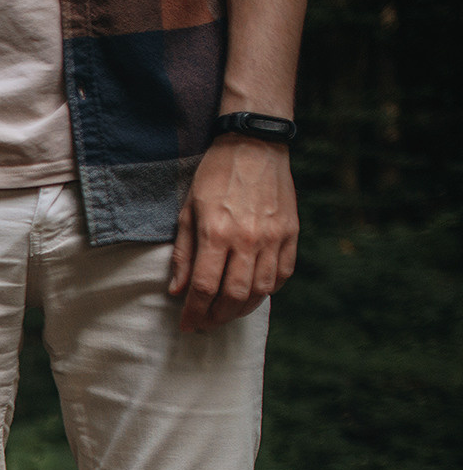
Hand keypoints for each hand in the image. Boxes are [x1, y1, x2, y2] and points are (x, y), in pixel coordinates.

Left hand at [169, 134, 297, 332]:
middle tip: (206, 323)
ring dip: (243, 309)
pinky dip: (268, 290)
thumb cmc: (215, 177)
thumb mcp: (187, 212)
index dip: (194, 313)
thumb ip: (184, 255)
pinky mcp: (291, 232)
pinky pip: (284, 273)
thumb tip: (178, 292)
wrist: (254, 144)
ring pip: (261, 290)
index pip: (204, 288)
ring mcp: (274, 237)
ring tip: (227, 313)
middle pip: (235, 296)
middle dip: (217, 317)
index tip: (187, 325)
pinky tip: (254, 293)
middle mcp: (248, 239)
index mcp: (217, 234)